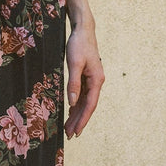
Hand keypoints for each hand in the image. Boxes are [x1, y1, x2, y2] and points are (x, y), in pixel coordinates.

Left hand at [65, 22, 102, 137]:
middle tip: (70, 136)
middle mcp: (96, 82)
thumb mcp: (74, 63)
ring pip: (84, 102)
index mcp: (96, 80)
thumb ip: (73, 83)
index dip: (82, 120)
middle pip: (87, 106)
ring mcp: (92, 80)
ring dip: (77, 115)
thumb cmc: (78, 44)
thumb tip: (71, 102)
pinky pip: (82, 95)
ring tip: (69, 128)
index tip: (76, 132)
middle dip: (79, 121)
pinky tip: (70, 112)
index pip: (89, 105)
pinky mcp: (86, 76)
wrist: (83, 30)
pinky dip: (76, 105)